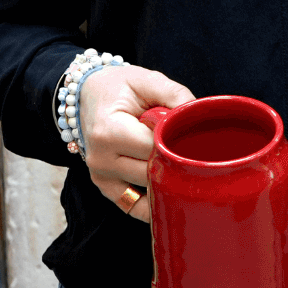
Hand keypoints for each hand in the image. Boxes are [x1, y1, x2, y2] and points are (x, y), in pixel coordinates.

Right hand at [77, 64, 193, 222]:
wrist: (88, 93)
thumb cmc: (119, 86)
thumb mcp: (147, 80)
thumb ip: (175, 95)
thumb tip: (198, 114)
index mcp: (108, 132)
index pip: (155, 148)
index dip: (178, 140)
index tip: (193, 132)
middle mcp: (100, 159)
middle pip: (153, 172)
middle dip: (176, 160)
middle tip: (192, 146)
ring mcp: (100, 176)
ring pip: (148, 189)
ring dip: (168, 177)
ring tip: (179, 159)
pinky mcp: (104, 186)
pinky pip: (133, 207)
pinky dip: (153, 203)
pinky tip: (169, 193)